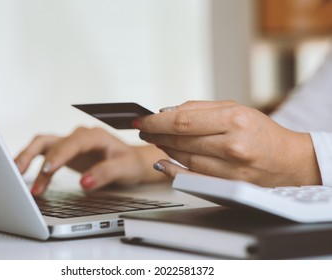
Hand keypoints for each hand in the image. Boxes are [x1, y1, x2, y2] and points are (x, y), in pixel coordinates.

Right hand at [14, 127, 168, 194]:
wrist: (130, 161)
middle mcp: (79, 136)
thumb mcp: (124, 169)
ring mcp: (69, 143)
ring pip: (42, 145)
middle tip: (19, 172)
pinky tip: (26, 177)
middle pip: (49, 141)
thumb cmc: (129, 163)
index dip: (59, 156)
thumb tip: (84, 182)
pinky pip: (44, 154)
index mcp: (94, 136)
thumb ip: (105, 174)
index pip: (72, 143)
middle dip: (32, 156)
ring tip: (16, 176)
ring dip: (28, 158)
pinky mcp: (64, 152)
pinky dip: (33, 164)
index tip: (48, 170)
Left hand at [135, 100, 321, 186]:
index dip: (156, 122)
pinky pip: (191, 178)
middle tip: (144, 130)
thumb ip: (198, 109)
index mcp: (235, 120)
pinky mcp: (228, 187)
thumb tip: (165, 113)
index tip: (142, 120)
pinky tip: (162, 162)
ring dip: (164, 149)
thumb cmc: (260, 131)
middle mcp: (233, 146)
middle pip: (180, 141)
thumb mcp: (234, 109)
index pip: (182, 121)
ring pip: (183, 159)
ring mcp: (231, 170)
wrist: (288, 160)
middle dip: (155, 134)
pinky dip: (172, 170)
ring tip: (156, 141)